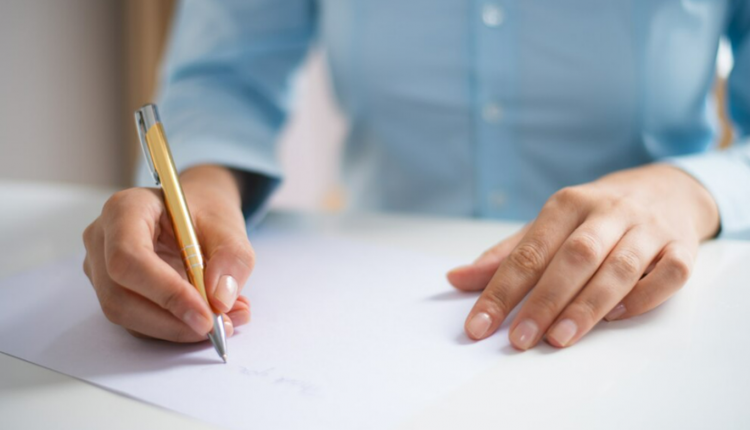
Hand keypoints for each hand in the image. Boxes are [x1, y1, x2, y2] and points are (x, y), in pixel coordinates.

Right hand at [83, 165, 253, 341]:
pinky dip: (175, 327)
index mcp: (125, 210)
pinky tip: (208, 317)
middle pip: (120, 296)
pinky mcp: (112, 291)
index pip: (128, 257)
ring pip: (127, 316)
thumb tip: (220, 299)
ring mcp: (101, 268)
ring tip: (225, 319)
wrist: (197, 213)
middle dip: (172, 321)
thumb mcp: (230, 226)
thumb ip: (231, 258)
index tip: (206, 315)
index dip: (166, 292)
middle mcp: (102, 240)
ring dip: (178, 328)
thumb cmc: (206, 212)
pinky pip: (138, 321)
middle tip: (221, 326)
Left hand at [448, 164, 719, 349]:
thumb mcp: (547, 226)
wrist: (664, 188)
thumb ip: (506, 256)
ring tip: (560, 337)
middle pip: (575, 257)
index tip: (480, 325)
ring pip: (620, 266)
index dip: (501, 290)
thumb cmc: (594, 216)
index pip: (529, 251)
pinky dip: (645, 296)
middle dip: (545, 300)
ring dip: (589, 305)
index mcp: (567, 204)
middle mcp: (607, 211)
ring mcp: (647, 228)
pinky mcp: (682, 246)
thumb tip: (454, 279)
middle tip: (521, 338)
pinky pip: (670, 273)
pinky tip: (618, 317)